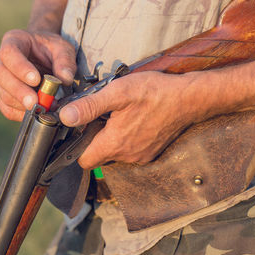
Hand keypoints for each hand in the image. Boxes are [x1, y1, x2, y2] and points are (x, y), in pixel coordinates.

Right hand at [0, 29, 75, 120]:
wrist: (44, 56)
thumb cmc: (51, 50)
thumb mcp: (62, 48)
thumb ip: (65, 61)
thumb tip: (65, 79)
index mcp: (14, 41)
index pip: (9, 53)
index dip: (20, 67)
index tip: (36, 79)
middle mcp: (0, 60)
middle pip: (0, 75)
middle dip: (18, 91)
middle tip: (35, 102)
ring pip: (2, 94)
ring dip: (22, 105)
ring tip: (43, 108)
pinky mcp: (2, 96)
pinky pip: (7, 109)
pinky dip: (21, 115)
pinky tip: (36, 114)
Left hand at [59, 71, 204, 168]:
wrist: (189, 99)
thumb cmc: (155, 93)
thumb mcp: (118, 93)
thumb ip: (90, 107)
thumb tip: (65, 117)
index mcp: (114, 144)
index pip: (84, 161)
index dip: (77, 147)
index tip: (79, 131)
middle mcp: (126, 156)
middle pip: (98, 157)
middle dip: (94, 140)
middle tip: (100, 118)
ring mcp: (140, 157)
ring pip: (114, 154)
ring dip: (111, 139)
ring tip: (118, 117)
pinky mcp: (151, 153)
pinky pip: (129, 151)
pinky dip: (126, 140)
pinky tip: (132, 121)